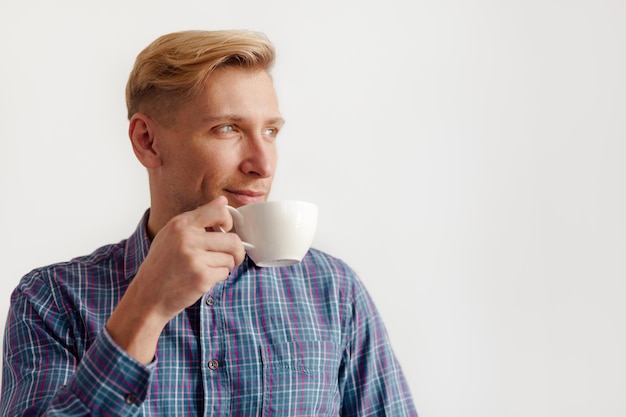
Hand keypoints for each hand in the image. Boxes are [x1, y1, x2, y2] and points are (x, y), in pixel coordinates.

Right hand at [106, 196, 245, 362]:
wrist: (148, 295)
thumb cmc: (163, 263)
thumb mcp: (173, 233)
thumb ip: (199, 216)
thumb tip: (223, 201)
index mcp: (181, 224)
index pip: (219, 212)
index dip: (229, 221)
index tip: (226, 230)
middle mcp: (187, 239)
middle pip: (233, 239)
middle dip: (237, 250)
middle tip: (232, 256)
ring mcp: (195, 259)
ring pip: (230, 258)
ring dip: (225, 265)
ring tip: (208, 267)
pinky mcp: (201, 278)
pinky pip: (225, 273)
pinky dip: (219, 276)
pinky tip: (204, 278)